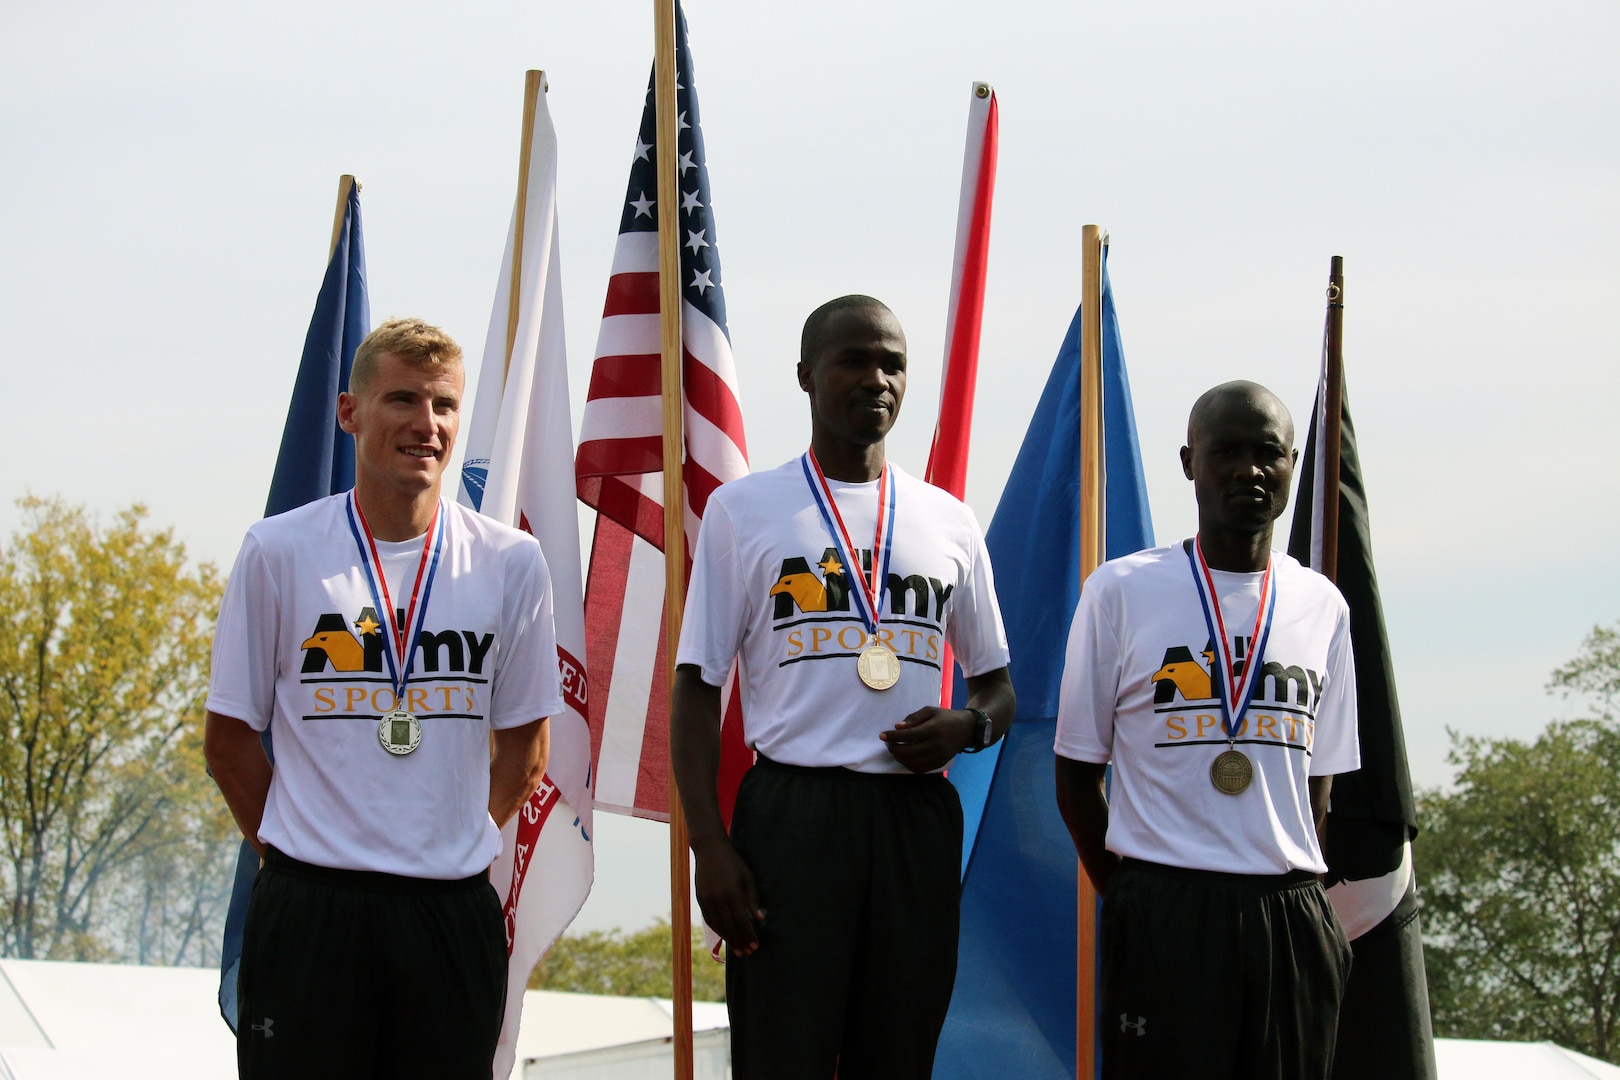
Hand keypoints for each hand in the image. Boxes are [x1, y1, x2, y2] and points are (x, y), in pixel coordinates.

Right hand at [692, 838, 764, 955]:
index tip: (755, 945)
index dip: (748, 935)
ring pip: (718, 926)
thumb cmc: (733, 862)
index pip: (741, 920)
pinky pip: (709, 920)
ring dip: (729, 939)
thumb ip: (752, 900)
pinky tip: (725, 936)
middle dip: (739, 941)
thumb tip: (760, 919)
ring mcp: (706, 900)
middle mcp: (717, 898)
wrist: (709, 849)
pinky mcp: (700, 899)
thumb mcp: (747, 877)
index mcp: (731, 892)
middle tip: (748, 952)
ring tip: (738, 949)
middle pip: (729, 927)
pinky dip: (718, 930)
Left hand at [880, 706, 975, 772]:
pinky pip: (920, 769)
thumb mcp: (930, 710)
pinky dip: (908, 765)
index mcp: (933, 729)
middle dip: (893, 748)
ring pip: (912, 763)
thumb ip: (914, 718)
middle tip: (888, 743)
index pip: (908, 735)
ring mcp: (938, 757)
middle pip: (908, 752)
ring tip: (895, 749)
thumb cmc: (945, 717)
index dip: (892, 737)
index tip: (882, 735)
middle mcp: (936, 745)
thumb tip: (897, 727)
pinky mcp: (939, 764)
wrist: (966, 729)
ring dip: (899, 758)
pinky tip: (904, 757)